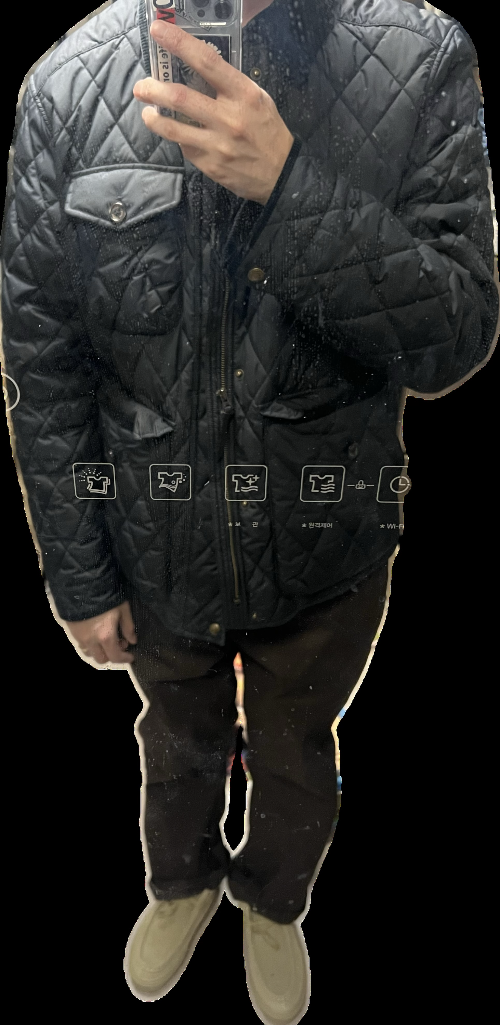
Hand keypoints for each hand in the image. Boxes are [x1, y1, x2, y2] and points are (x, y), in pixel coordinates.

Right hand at [65, 601, 136, 665]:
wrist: (82, 585)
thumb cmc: (107, 596)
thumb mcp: (122, 609)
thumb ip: (128, 627)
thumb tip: (132, 641)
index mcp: (105, 636)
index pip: (115, 657)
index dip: (124, 658)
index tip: (131, 656)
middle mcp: (91, 641)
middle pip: (101, 659)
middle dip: (111, 655)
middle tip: (119, 642)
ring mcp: (79, 637)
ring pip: (89, 653)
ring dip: (99, 650)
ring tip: (105, 638)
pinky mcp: (72, 631)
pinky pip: (81, 644)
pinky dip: (90, 644)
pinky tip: (95, 633)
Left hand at [133, 19, 293, 204]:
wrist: (281, 174)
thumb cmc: (268, 132)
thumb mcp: (258, 98)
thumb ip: (230, 84)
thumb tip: (198, 68)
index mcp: (243, 94)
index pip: (206, 62)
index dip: (179, 43)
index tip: (158, 31)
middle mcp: (229, 118)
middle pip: (181, 96)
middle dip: (154, 88)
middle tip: (142, 86)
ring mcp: (217, 144)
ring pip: (173, 127)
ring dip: (154, 117)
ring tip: (147, 112)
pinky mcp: (210, 164)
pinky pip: (184, 146)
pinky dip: (176, 137)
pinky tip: (175, 132)